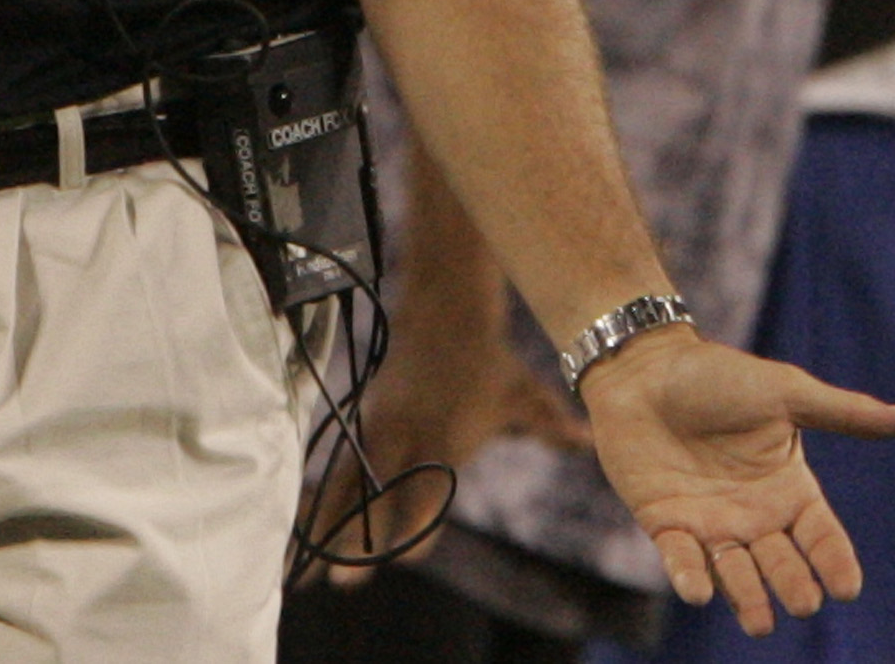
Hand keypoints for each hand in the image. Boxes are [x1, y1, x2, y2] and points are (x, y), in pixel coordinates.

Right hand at [300, 334, 589, 584]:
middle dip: (360, 540)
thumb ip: (552, 427)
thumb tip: (588, 442)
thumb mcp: (525, 395)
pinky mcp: (364, 418)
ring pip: (349, 483)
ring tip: (310, 564)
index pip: (428, 491)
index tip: (407, 560)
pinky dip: (323, 495)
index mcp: (445, 438)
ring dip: (329, 525)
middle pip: (378, 495)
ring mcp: (379, 425)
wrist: (442, 310)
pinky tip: (305, 521)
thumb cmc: (490, 359)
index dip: (417, 525)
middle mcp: (406, 434)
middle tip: (344, 583)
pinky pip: (341, 466)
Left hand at [581, 328, 894, 636]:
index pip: (821, 535)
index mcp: (787, 488)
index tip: (846, 588)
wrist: (643, 366)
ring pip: (734, 572)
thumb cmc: (716, 375)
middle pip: (781, 562)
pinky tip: (697, 593)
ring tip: (759, 623)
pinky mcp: (665, 522)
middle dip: (793, 584)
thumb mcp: (785, 392)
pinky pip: (680, 558)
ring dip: (746, 597)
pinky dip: (688, 577)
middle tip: (804, 602)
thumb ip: (843, 413)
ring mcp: (709, 522)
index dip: (834, 561)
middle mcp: (753, 515)